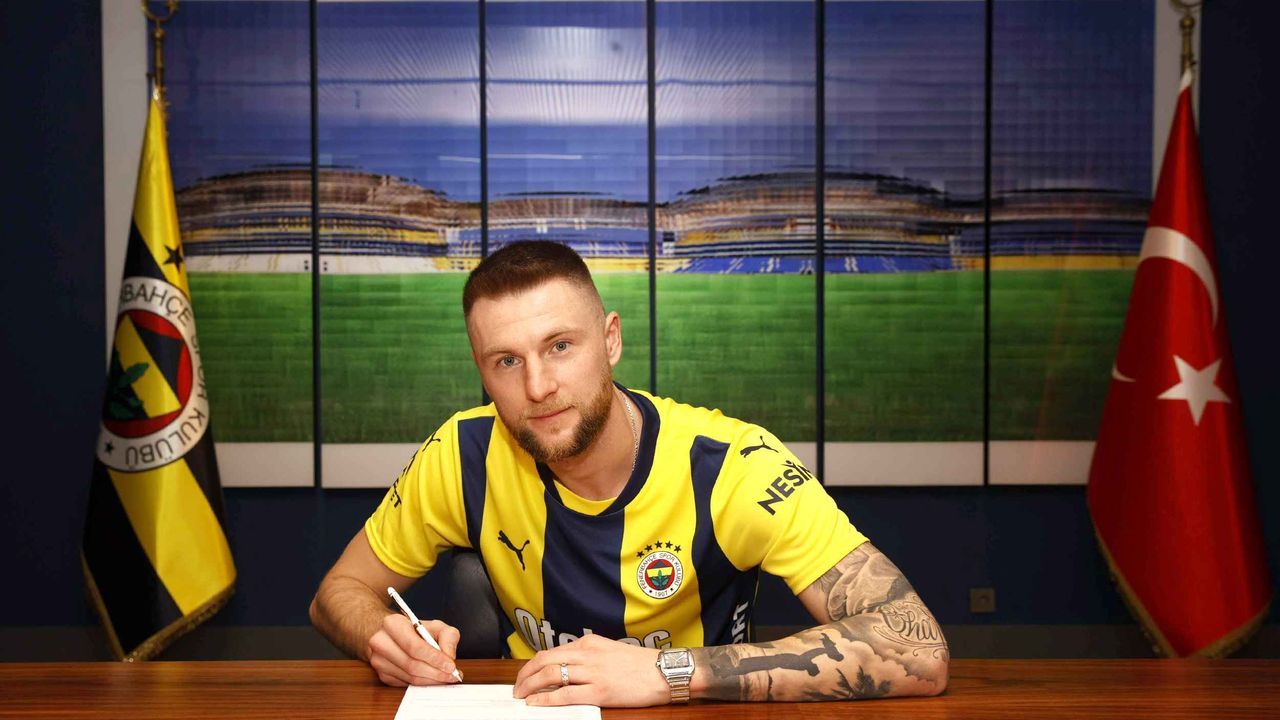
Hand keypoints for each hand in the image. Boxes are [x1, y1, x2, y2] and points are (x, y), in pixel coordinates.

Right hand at [366, 612, 461, 686]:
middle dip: (435, 672)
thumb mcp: (436, 626)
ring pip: (409, 677)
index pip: (414, 646)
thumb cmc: (416, 630)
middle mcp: (381, 642)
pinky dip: (422, 683)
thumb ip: (448, 637)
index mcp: (393, 624)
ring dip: (431, 680)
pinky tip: (433, 678)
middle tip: (452, 675)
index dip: (434, 658)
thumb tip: (449, 656)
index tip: (451, 666)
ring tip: (446, 677)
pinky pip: (405, 683)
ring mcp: (378, 660)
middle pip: (411, 664)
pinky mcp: (382, 674)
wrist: (395, 635)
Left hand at [512, 634, 667, 707]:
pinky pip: (565, 694)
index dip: (532, 665)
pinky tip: (536, 703)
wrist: (664, 671)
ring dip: (530, 686)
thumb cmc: (642, 665)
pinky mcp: (600, 691)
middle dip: (525, 675)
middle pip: (545, 660)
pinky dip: (545, 698)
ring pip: (550, 675)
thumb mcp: (610, 651)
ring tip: (522, 696)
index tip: (525, 675)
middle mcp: (588, 654)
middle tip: (517, 688)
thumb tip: (568, 668)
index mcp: (590, 643)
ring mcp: (593, 672)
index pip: (552, 651)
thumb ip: (589, 657)